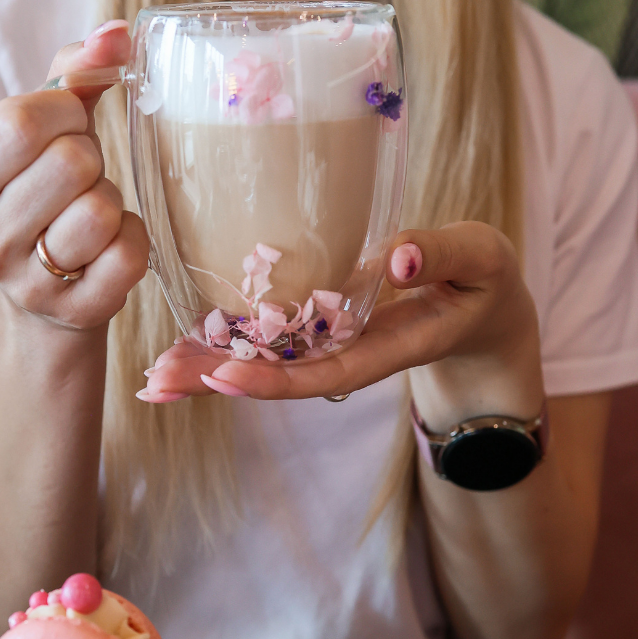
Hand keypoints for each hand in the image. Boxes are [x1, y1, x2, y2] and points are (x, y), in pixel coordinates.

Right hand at [0, 21, 148, 330]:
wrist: (45, 290)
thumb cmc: (46, 189)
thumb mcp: (43, 129)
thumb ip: (74, 71)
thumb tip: (119, 32)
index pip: (18, 123)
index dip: (64, 111)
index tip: (69, 123)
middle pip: (70, 164)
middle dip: (91, 158)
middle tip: (81, 176)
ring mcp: (27, 283)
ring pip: (100, 212)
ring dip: (111, 200)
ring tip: (90, 211)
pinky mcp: (75, 312)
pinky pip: (130, 255)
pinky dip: (133, 240)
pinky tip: (109, 245)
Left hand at [143, 222, 543, 417]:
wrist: (484, 305)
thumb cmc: (484, 279)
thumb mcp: (480, 259)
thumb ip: (442, 255)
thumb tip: (396, 260)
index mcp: (390, 346)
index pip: (327, 372)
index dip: (276, 380)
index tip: (224, 377)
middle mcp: (352, 351)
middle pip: (280, 376)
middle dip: (218, 381)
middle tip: (156, 383)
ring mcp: (333, 341)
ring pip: (267, 361)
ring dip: (210, 367)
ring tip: (153, 376)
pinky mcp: (322, 324)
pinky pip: (272, 338)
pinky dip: (227, 341)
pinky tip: (184, 344)